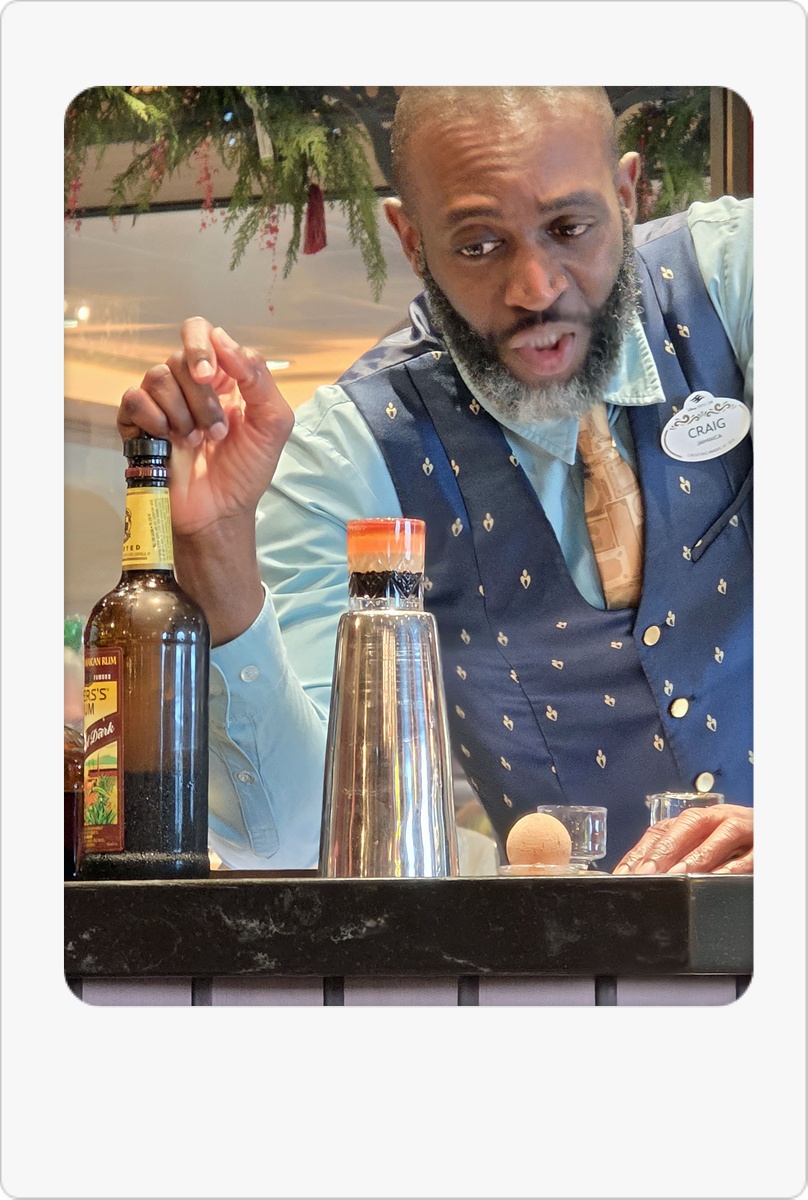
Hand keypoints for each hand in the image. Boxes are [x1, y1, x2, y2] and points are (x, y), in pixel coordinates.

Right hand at [117, 318, 293, 536]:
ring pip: (159, 375)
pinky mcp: (139, 423)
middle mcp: (189, 383)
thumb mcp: (273, 423)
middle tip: (216, 431)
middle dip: (201, 396)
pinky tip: (169, 440)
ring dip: (183, 414)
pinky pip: (135, 398)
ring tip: (197, 443)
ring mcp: (162, 402)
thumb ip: (258, 378)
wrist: (220, 511)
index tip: (210, 375)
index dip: (203, 346)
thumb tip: (224, 339)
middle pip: (181, 356)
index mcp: (222, 376)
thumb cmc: (247, 470)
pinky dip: (154, 418)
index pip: (202, 332)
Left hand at [612, 805, 752, 875]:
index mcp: (694, 820)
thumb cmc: (730, 843)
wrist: (769, 832)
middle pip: (687, 826)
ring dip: (698, 856)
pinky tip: (720, 877)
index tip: (624, 873)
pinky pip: (750, 854)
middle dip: (665, 850)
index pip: (662, 831)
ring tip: (678, 875)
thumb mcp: (699, 846)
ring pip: (719, 836)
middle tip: (647, 873)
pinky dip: (735, 866)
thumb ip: (673, 857)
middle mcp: (715, 819)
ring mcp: (740, 828)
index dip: (641, 851)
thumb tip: (639, 877)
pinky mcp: (762, 843)